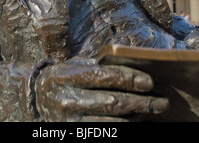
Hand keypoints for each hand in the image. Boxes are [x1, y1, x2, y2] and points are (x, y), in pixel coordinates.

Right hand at [35, 56, 168, 121]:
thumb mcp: (75, 65)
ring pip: (111, 124)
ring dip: (136, 119)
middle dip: (141, 103)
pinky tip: (135, 124)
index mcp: (68, 76)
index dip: (129, 78)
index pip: (103, 77)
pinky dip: (123, 130)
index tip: (150, 82)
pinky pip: (104, 136)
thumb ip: (97, 66)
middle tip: (162, 102)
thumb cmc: (63, 77)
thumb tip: (133, 64)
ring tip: (152, 114)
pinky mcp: (74, 134)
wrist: (35, 99)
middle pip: (112, 103)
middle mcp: (67, 99)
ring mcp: (70, 122)